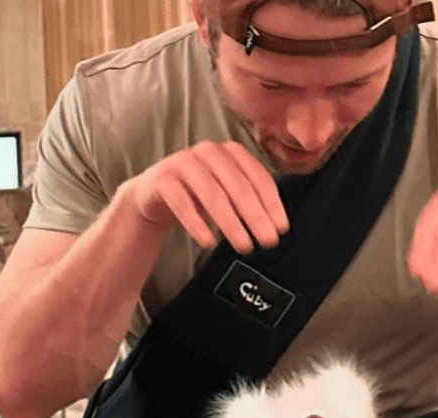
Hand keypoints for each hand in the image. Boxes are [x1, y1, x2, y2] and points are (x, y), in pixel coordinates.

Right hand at [118, 140, 289, 253]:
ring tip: (244, 246)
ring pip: (213, 195)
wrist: (156, 192)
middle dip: (256, 217)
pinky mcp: (162, 179)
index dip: (273, 204)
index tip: (281, 228)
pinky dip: (197, 224)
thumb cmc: (199, 193)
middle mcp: (209, 152)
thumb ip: (250, 201)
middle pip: (239, 187)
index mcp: (231, 152)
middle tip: (268, 241)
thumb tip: (275, 226)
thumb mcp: (228, 192)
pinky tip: (209, 242)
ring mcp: (184, 163)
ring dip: (231, 224)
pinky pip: (182, 203)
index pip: (259, 177)